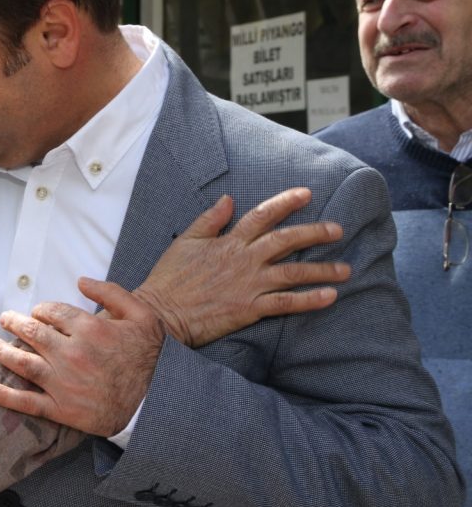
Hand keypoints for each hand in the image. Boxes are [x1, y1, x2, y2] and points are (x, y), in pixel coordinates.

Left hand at [0, 289, 163, 436]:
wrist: (159, 401)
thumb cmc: (150, 357)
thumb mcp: (142, 315)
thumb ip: (111, 292)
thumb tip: (80, 281)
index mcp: (89, 329)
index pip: (51, 313)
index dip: (40, 310)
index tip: (37, 313)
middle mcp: (72, 354)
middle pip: (31, 334)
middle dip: (13, 323)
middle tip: (4, 319)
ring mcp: (64, 383)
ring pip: (22, 362)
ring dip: (0, 350)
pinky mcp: (62, 409)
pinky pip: (26, 401)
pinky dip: (2, 395)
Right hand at [132, 187, 348, 347]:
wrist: (160, 312)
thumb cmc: (169, 278)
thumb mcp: (185, 241)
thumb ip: (210, 220)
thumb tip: (229, 200)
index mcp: (228, 241)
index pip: (262, 215)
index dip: (286, 203)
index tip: (307, 194)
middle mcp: (244, 260)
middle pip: (287, 240)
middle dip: (315, 233)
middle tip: (338, 230)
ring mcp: (249, 285)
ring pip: (293, 273)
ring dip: (322, 270)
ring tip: (346, 270)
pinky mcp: (249, 309)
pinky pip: (286, 303)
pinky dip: (309, 300)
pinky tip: (329, 297)